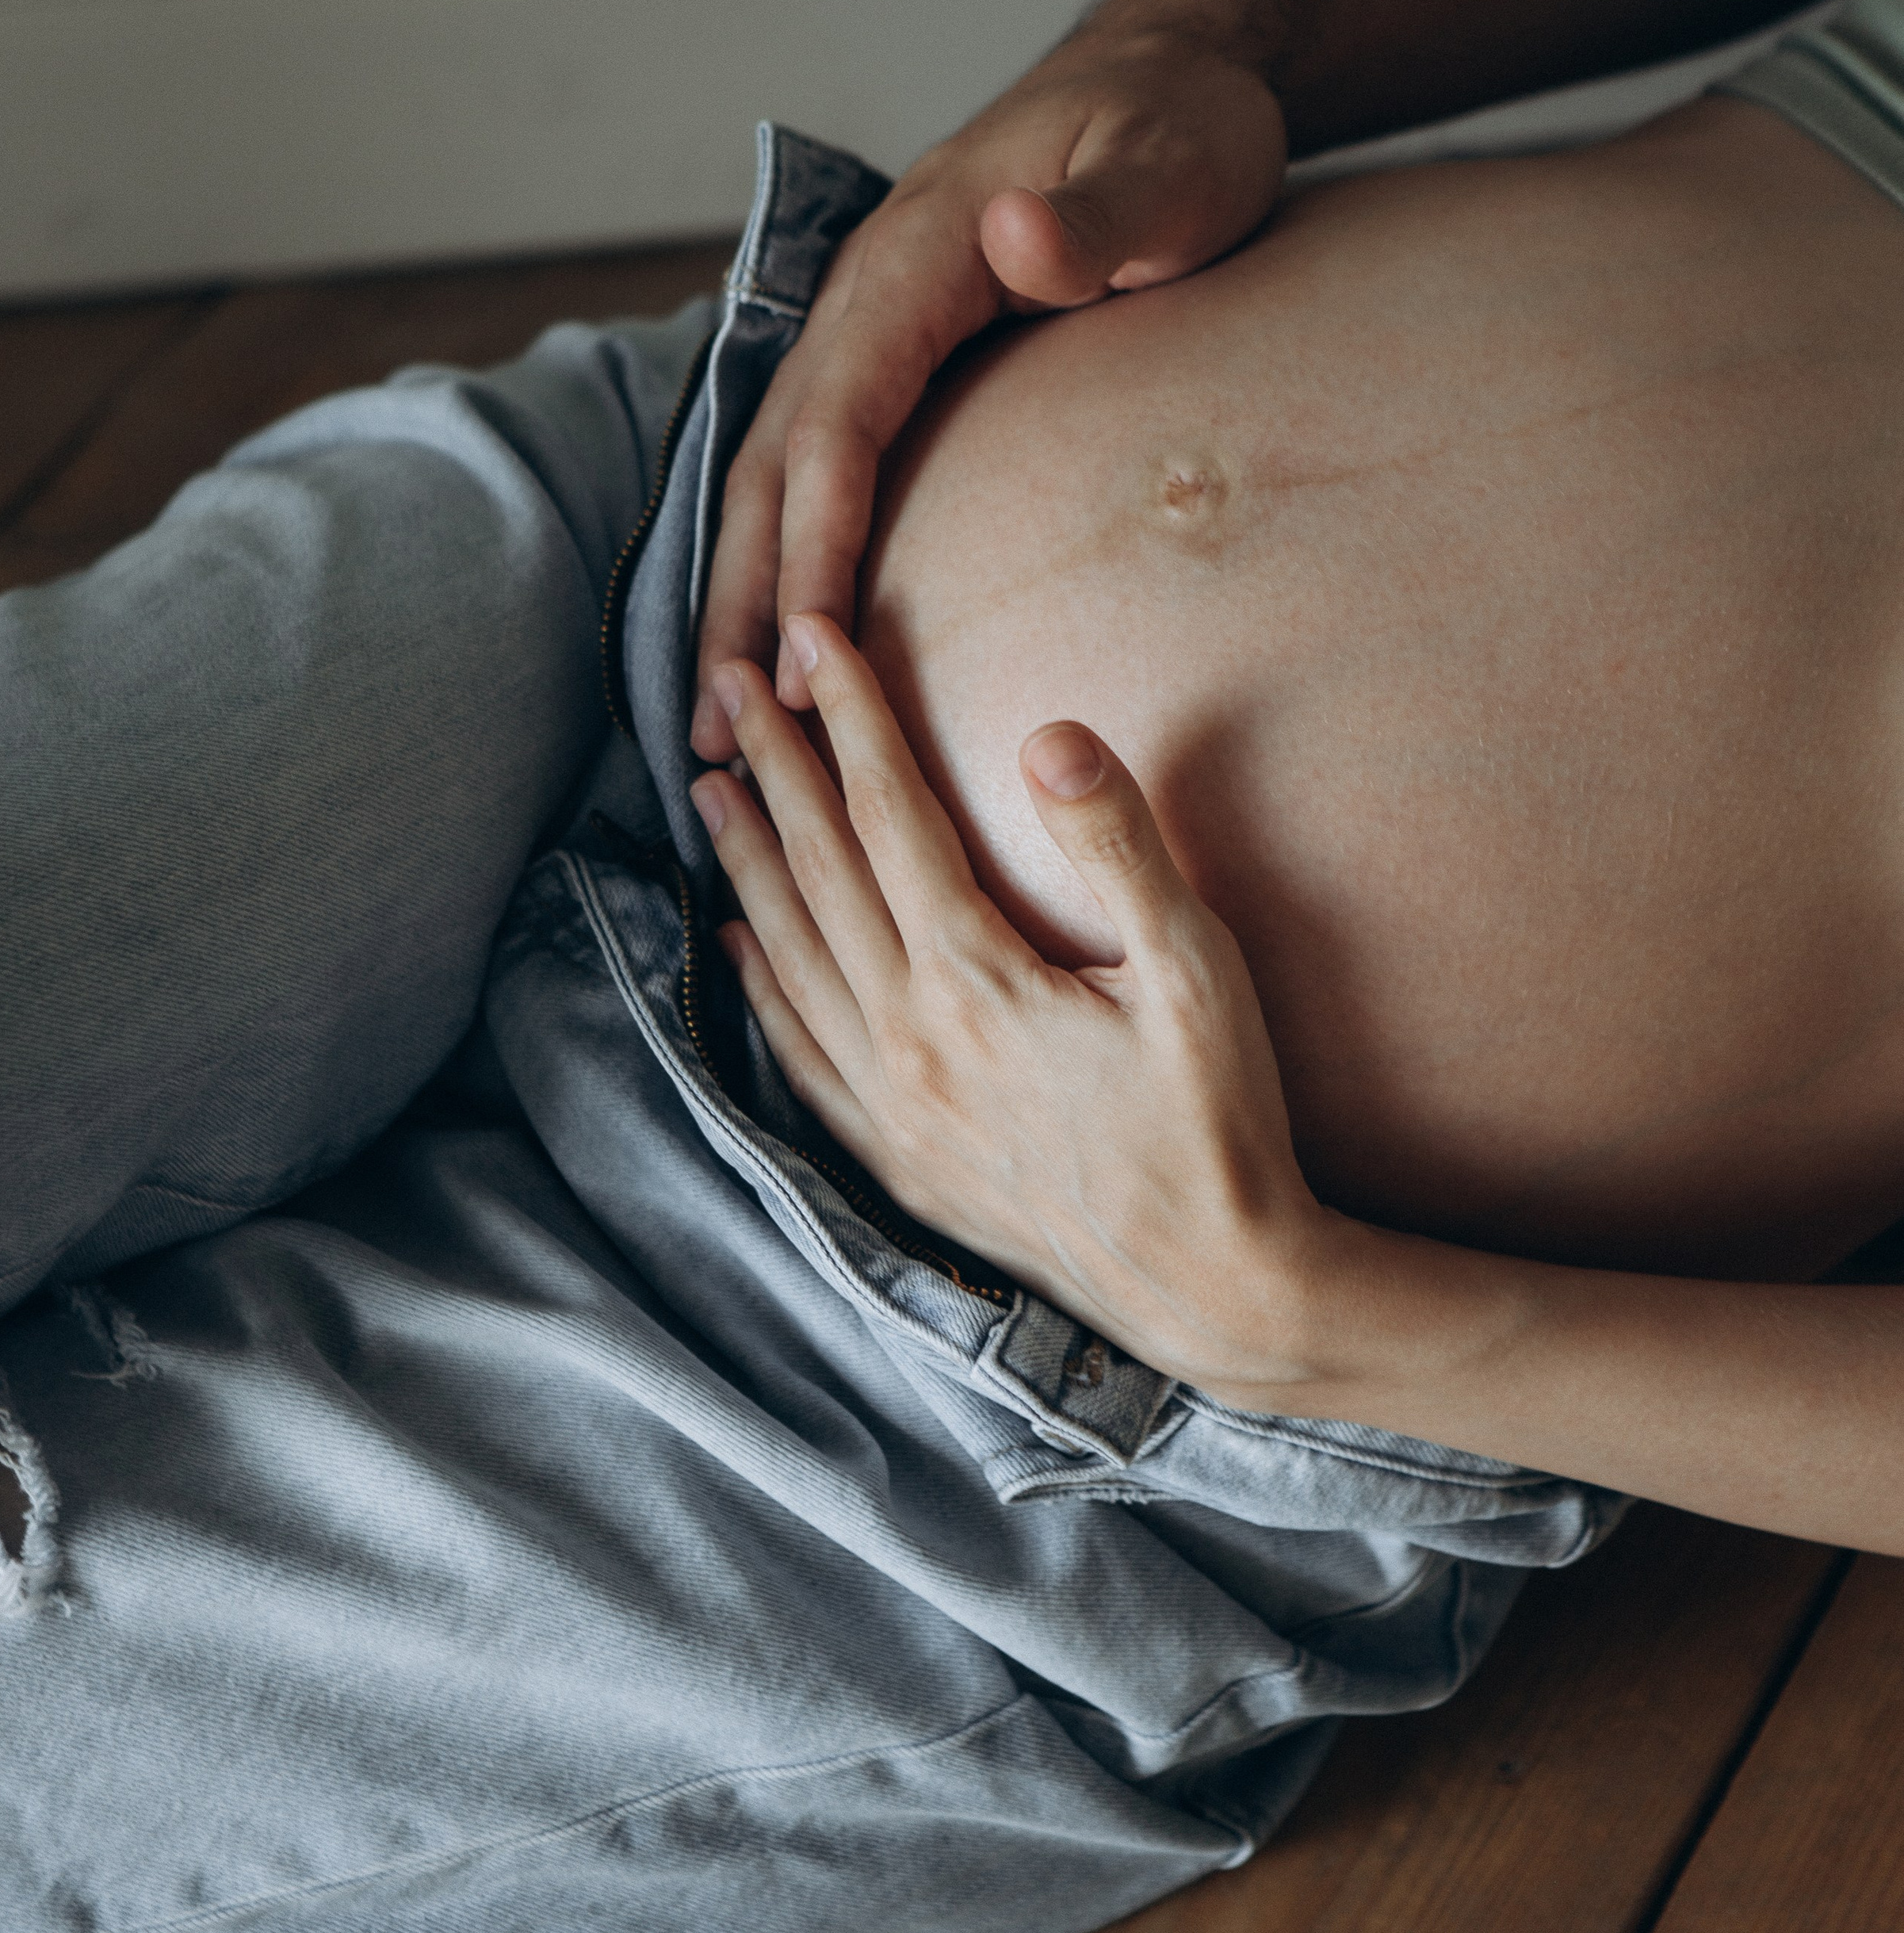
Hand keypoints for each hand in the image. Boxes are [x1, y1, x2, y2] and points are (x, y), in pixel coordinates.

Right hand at [690, 32, 1286, 758]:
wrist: (1168, 78)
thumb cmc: (1181, 128)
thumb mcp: (1172, 163)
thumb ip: (1102, 211)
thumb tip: (1014, 236)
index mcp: (916, 260)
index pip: (840, 424)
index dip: (815, 546)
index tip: (805, 658)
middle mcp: (863, 300)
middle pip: (771, 469)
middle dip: (739, 605)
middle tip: (713, 740)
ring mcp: (866, 332)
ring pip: (772, 480)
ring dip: (739, 601)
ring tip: (713, 732)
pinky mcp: (889, 363)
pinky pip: (812, 474)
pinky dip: (780, 562)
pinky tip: (777, 650)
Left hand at [691, 610, 1358, 1404]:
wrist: (1217, 1290)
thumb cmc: (1222, 1124)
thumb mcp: (1197, 973)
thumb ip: (1119, 846)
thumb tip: (1049, 735)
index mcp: (976, 981)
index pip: (891, 816)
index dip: (850, 719)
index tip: (810, 642)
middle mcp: (910, 1041)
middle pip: (821, 873)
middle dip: (774, 767)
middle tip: (731, 683)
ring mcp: (893, 1108)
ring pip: (792, 958)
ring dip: (748, 865)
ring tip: (710, 788)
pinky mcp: (898, 1162)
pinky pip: (800, 1057)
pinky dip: (761, 989)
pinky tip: (740, 946)